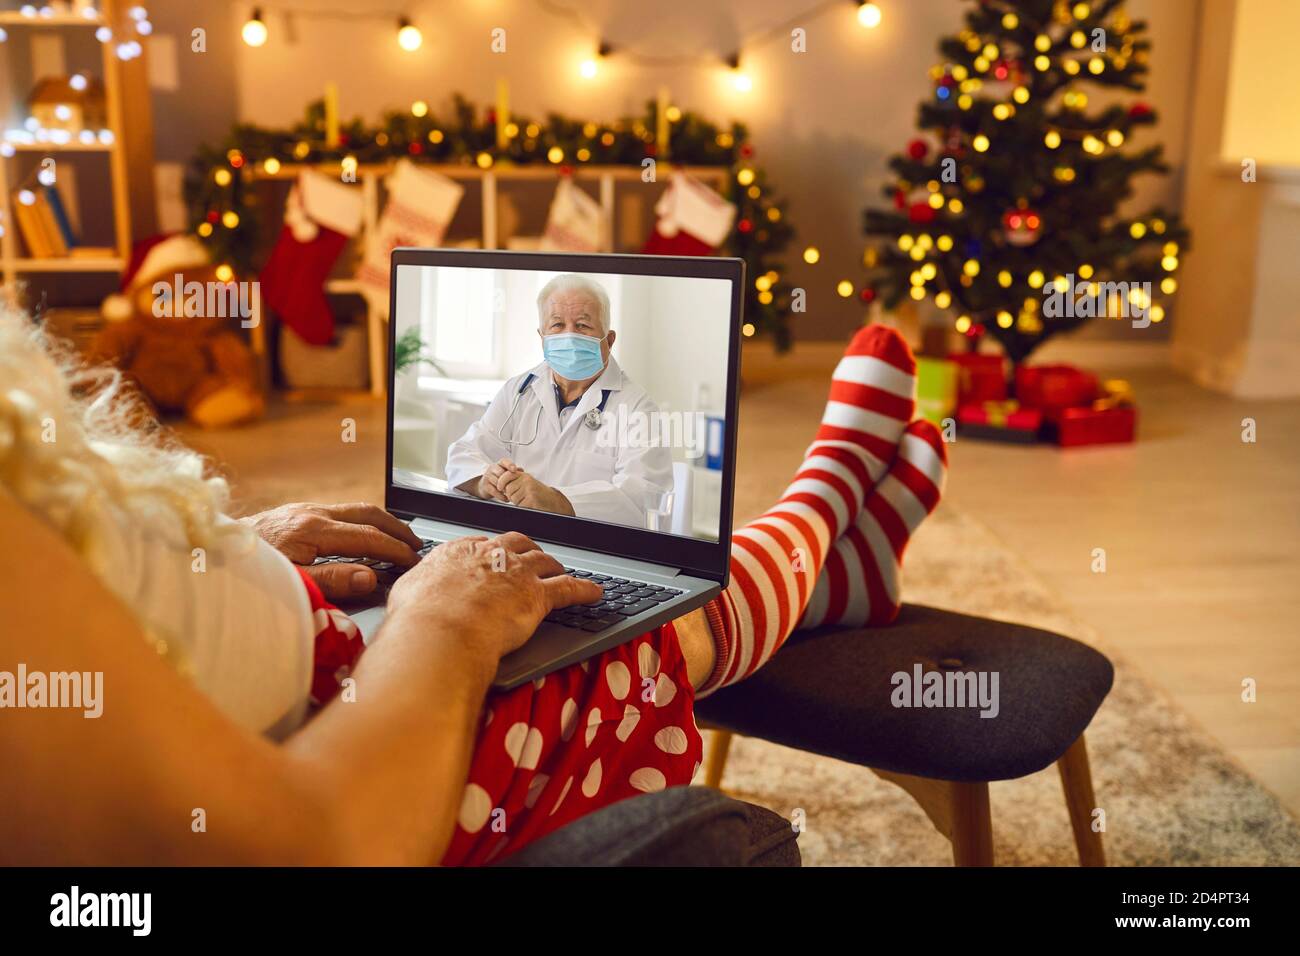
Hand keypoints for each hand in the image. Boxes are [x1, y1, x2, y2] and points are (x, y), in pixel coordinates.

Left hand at [242, 502, 420, 600]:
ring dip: (381, 522)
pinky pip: (340, 512)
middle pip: (368, 513)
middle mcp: (311, 513)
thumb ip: (333, 580)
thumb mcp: (292, 583)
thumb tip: (371, 575)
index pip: (368, 537)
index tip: (413, 561)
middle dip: (396, 528)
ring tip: (398, 537)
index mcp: (312, 530)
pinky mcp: (294, 512)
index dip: (395, 549)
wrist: (207, 552)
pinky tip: (364, 534)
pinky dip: (362, 521)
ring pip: (355, 509)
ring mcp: (303, 509)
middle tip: (416, 545)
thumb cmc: (247, 573)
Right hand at [387, 532, 601, 660]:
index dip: (491, 552)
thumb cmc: (419, 617)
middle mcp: (491, 555)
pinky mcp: (538, 595)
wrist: (441, 630)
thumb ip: (417, 589)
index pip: (482, 544)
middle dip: (526, 549)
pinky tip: (595, 592)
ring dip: (555, 565)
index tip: (494, 556)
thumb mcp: (408, 593)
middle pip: (517, 544)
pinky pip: (570, 588)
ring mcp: (518, 572)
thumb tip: (413, 595)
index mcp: (459, 551)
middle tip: (531, 557)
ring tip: (561, 570)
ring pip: (545, 561)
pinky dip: (585, 589)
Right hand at [470, 458, 520, 502]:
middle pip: (501, 472)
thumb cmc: (500, 477)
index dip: (510, 465)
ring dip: (505, 489)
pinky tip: (506, 498)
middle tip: (514, 486)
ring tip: (510, 494)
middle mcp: (493, 468)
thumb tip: (521, 470)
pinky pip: (495, 491)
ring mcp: (488, 476)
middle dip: (507, 480)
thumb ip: (515, 471)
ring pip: (497, 482)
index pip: (504, 461)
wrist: (486, 485)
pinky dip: (501, 496)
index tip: (514, 469)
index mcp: (500, 463)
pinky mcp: (485, 486)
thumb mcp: (507, 472)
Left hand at [497, 469, 574, 515]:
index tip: (499, 487)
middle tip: (519, 496)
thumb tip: (500, 485)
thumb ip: (515, 481)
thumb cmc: (538, 493)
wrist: (552, 499)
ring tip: (526, 500)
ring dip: (517, 502)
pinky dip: (523, 507)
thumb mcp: (527, 483)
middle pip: (508, 490)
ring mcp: (529, 490)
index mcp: (524, 476)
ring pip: (513, 498)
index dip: (501, 481)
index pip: (507, 475)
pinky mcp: (532, 499)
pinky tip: (530, 504)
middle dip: (511, 495)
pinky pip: (520, 505)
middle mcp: (526, 481)